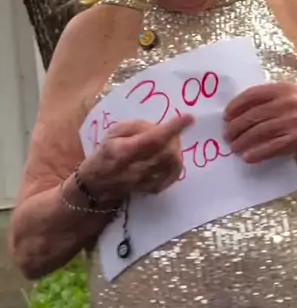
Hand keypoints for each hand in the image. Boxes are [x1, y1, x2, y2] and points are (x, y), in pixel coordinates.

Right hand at [79, 114, 193, 200]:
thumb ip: (137, 127)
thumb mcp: (114, 132)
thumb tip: (160, 127)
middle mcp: (135, 170)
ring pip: (173, 164)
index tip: (188, 118)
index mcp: (124, 151)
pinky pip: (173, 176)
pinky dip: (176, 163)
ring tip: (169, 143)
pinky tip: (170, 156)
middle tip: (172, 131)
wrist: (97, 183)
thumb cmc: (106, 152)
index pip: (153, 140)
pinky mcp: (151, 189)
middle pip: (167, 153)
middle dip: (175, 138)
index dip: (172, 129)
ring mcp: (145, 182)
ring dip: (176, 150)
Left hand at [224, 82, 296, 164]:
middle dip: (236, 126)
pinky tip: (248, 157)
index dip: (236, 106)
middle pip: (254, 114)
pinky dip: (258, 153)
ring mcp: (295, 120)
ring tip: (234, 148)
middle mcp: (289, 102)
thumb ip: (274, 101)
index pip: (254, 94)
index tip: (226, 116)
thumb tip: (243, 112)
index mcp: (286, 89)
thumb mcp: (296, 100)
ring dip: (243, 141)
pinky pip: (272, 147)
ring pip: (260, 131)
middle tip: (227, 136)